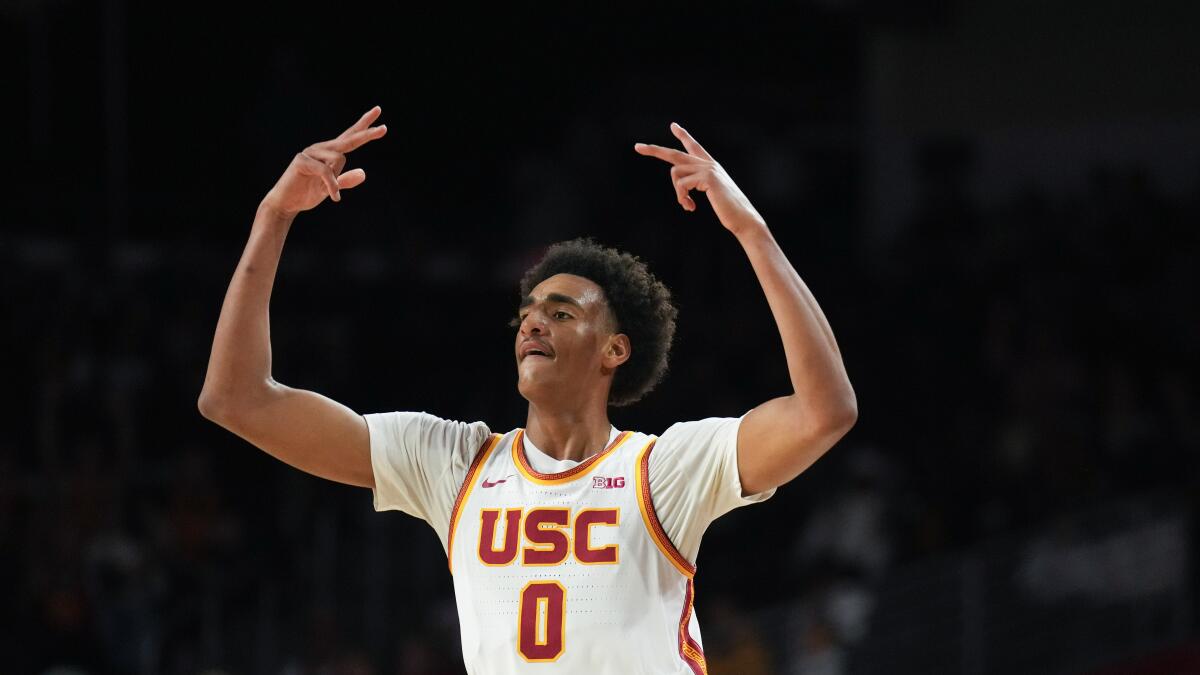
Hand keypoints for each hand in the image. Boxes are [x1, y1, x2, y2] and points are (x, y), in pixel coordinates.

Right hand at [260, 106, 387, 217]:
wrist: (285, 204)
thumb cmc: (306, 194)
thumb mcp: (332, 189)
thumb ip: (345, 181)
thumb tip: (363, 173)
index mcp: (329, 153)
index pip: (350, 136)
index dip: (364, 125)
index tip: (378, 111)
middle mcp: (321, 148)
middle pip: (348, 140)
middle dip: (367, 134)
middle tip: (385, 129)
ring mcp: (310, 152)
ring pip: (339, 158)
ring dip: (337, 180)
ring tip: (328, 191)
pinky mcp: (301, 160)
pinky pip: (326, 171)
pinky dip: (332, 186)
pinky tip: (334, 197)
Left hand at [634, 122, 765, 236]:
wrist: (743, 217)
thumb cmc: (728, 210)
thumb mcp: (711, 194)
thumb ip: (696, 184)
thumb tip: (680, 183)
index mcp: (710, 166)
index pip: (694, 147)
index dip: (684, 136)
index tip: (674, 126)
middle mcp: (708, 164)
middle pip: (675, 154)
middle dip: (654, 150)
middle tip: (637, 146)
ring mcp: (708, 169)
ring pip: (675, 173)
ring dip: (678, 193)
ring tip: (687, 205)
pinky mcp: (707, 177)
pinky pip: (681, 184)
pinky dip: (682, 197)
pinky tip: (691, 207)